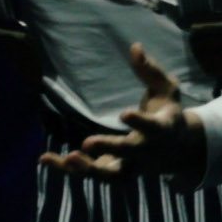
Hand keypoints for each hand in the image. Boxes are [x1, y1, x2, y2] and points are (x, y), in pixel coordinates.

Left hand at [38, 43, 205, 181]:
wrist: (177, 151)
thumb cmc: (167, 112)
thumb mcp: (166, 90)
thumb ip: (151, 71)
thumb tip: (134, 47)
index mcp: (162, 130)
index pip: (153, 128)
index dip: (140, 122)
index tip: (124, 114)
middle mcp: (146, 152)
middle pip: (128, 154)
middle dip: (109, 149)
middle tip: (87, 143)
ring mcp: (130, 166)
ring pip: (109, 174)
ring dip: (87, 169)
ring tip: (67, 158)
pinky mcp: (112, 171)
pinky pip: (89, 173)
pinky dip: (67, 168)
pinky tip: (44, 158)